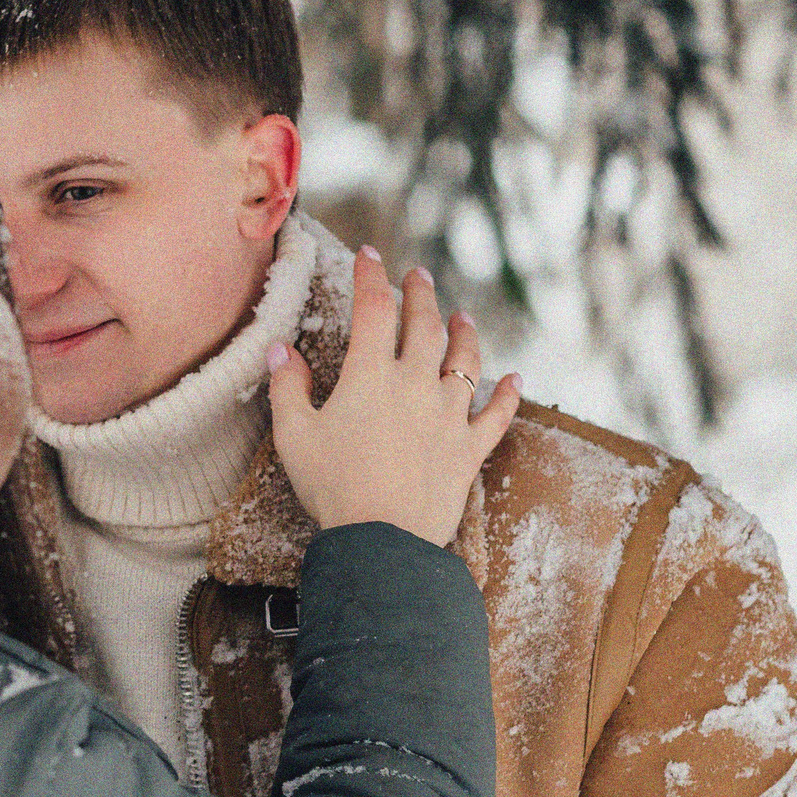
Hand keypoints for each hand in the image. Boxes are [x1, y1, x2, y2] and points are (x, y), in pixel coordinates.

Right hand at [265, 248, 520, 546]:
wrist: (382, 540)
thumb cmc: (332, 488)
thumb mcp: (294, 436)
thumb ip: (287, 388)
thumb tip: (281, 350)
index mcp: (370, 376)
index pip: (374, 310)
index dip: (371, 277)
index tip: (369, 255)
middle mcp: (415, 385)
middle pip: (424, 326)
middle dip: (420, 295)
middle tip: (418, 276)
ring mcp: (448, 415)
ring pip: (466, 361)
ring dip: (465, 333)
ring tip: (462, 316)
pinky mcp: (469, 449)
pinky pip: (496, 415)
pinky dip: (508, 395)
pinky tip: (515, 379)